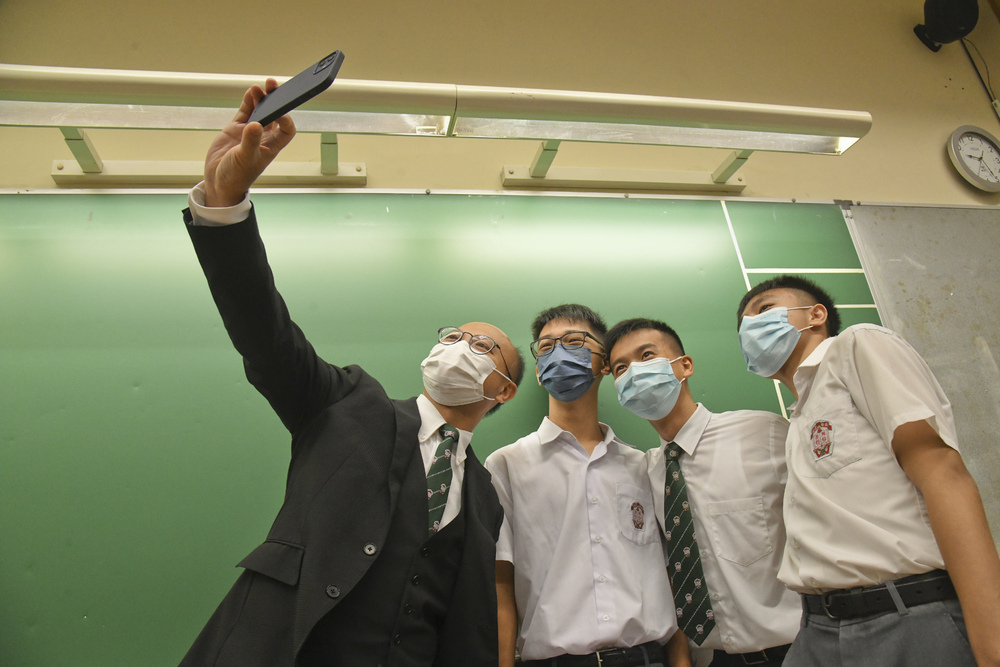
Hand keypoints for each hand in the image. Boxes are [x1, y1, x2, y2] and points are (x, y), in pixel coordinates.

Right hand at [204, 79, 295, 206]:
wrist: (218, 182)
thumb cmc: (236, 177)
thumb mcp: (244, 159)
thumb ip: (250, 141)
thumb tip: (256, 124)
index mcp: (271, 147)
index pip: (286, 130)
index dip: (286, 119)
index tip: (279, 110)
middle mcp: (263, 137)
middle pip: (275, 115)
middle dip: (275, 100)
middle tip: (272, 85)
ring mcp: (249, 132)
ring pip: (259, 110)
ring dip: (260, 98)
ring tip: (258, 87)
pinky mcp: (236, 129)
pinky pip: (245, 111)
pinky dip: (247, 101)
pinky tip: (250, 92)